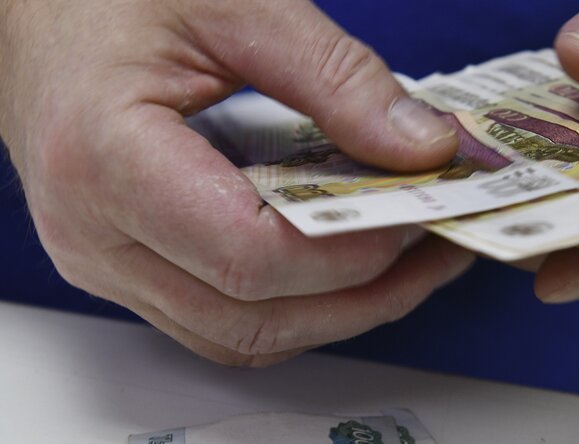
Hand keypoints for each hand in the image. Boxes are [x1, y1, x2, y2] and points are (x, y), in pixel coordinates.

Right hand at [0, 0, 470, 365]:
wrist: (35, 10)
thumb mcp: (233, 5)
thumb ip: (335, 76)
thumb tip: (422, 146)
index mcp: (105, 159)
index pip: (249, 254)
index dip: (349, 249)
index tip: (421, 215)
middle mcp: (94, 234)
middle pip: (251, 316)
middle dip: (364, 297)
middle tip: (438, 250)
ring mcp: (106, 260)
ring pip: (239, 336)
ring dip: (335, 313)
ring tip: (406, 265)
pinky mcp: (126, 264)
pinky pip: (218, 319)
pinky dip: (292, 307)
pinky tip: (340, 269)